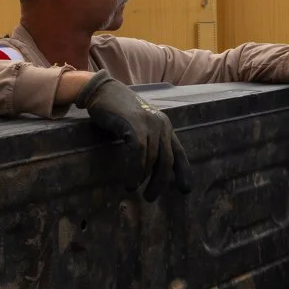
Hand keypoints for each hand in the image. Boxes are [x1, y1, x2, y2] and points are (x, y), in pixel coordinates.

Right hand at [74, 71, 192, 202]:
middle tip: (150, 197)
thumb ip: (148, 140)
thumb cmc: (118, 110)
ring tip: (132, 188)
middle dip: (160, 182)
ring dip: (143, 177)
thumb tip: (150, 167)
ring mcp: (148, 124)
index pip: (178, 152)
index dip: (183, 171)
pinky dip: (135, 169)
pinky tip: (129, 180)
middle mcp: (161, 125)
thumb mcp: (139, 125)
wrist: (102, 90)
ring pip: (152, 159)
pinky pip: (138, 153)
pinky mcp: (134, 125)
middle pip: (166, 160)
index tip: (185, 190)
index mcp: (165, 126)